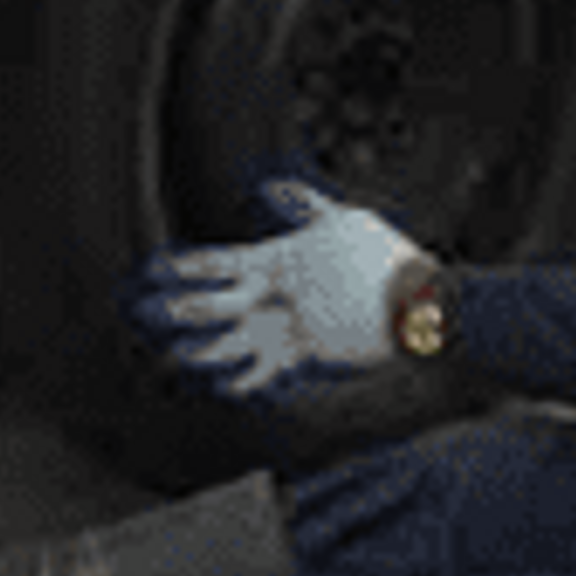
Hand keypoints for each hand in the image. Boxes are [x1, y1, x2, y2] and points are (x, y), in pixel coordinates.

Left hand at [125, 178, 431, 399]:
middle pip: (227, 299)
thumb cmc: (385, 256)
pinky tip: (227, 388)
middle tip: (156, 312)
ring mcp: (299, 323)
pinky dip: (250, 378)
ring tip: (181, 355)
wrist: (420, 299)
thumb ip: (305, 204)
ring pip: (242, 337)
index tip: (163, 268)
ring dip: (209, 347)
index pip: (229, 260)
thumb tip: (275, 187)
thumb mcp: (346, 219)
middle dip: (190, 307)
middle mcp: (287, 291)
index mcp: (289, 255)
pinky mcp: (316, 350)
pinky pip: (275, 367)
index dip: (193, 265)